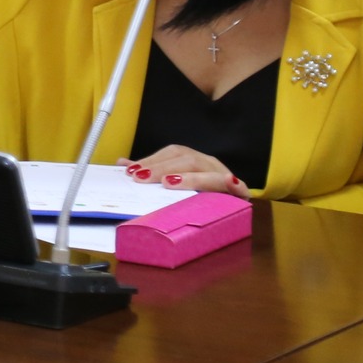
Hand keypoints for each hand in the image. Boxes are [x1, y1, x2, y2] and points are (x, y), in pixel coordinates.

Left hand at [117, 146, 249, 199]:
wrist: (234, 209)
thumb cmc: (200, 196)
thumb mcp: (174, 183)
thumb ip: (152, 174)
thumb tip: (123, 164)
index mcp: (194, 160)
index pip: (173, 153)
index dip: (153, 159)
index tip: (131, 170)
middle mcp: (210, 164)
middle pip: (187, 159)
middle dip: (162, 167)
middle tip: (141, 177)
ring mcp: (226, 177)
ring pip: (208, 171)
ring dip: (189, 177)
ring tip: (169, 182)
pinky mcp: (239, 192)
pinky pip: (235, 186)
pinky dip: (230, 183)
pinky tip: (228, 182)